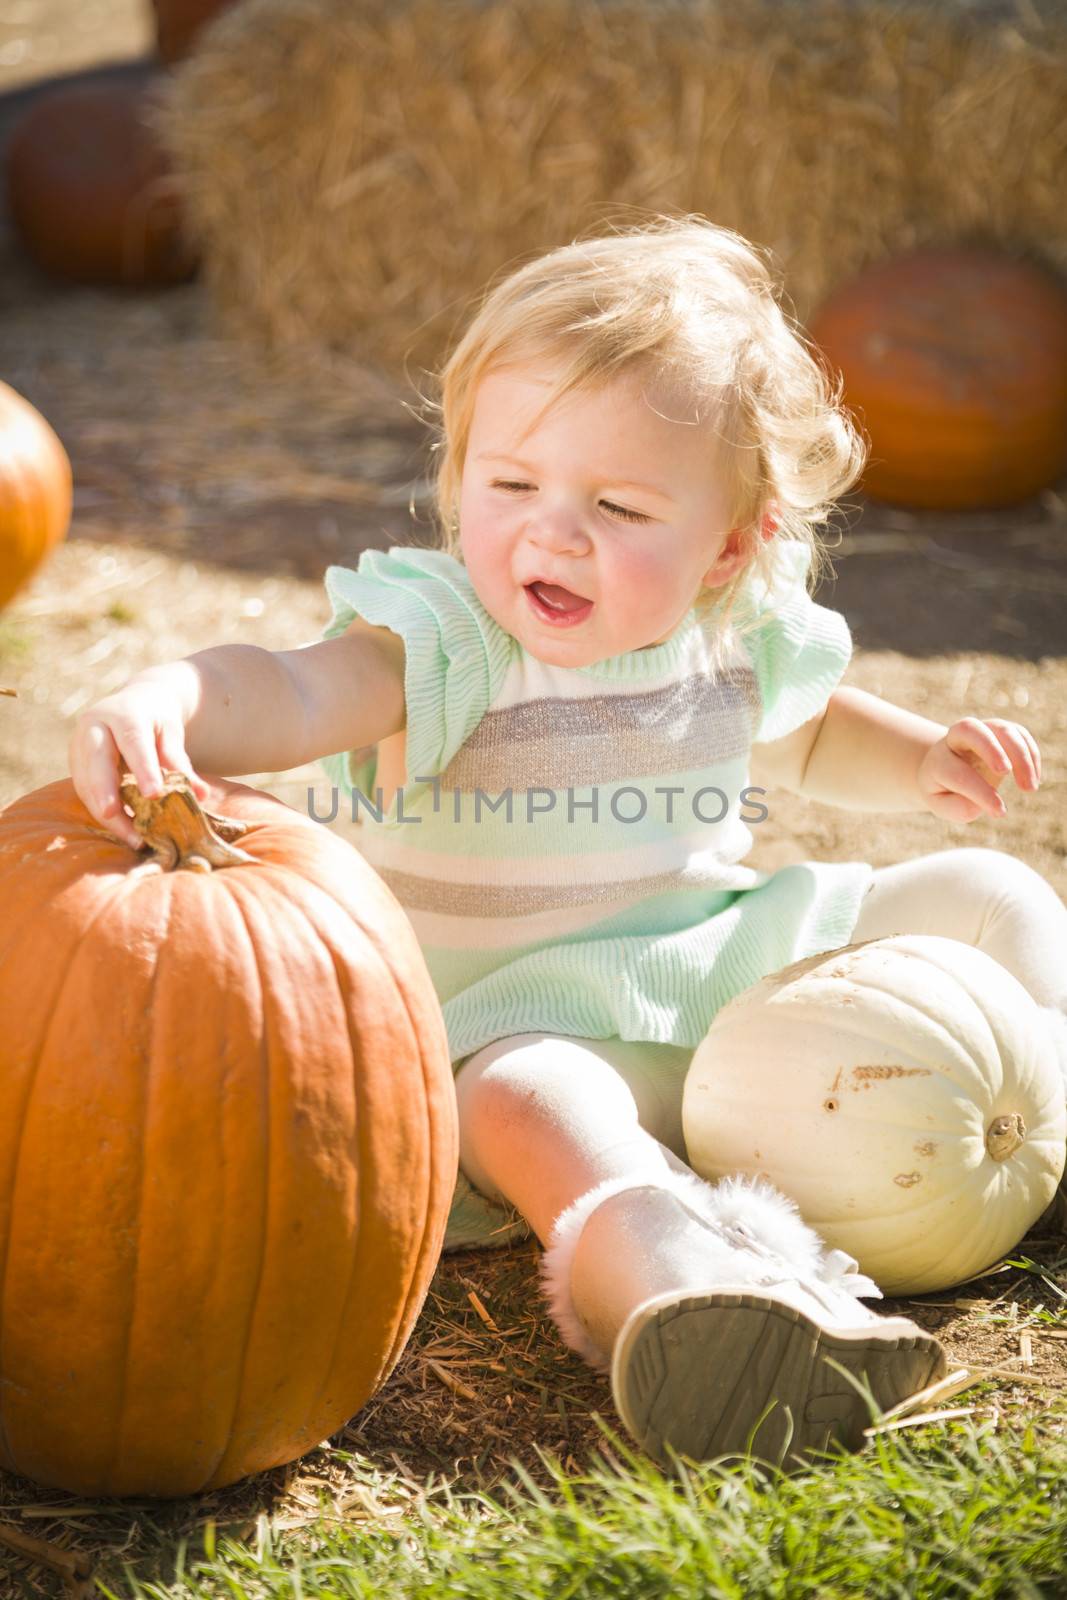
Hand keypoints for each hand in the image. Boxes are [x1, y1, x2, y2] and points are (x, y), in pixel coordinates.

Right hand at [69, 680, 211, 849]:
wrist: (134, 702)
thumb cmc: (157, 720)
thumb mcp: (171, 734)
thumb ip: (180, 763)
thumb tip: (201, 795)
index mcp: (124, 713)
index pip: (133, 742)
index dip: (142, 769)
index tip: (153, 795)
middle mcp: (95, 726)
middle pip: (97, 760)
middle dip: (104, 790)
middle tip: (114, 815)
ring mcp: (79, 743)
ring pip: (85, 780)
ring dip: (103, 810)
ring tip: (130, 836)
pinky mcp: (75, 762)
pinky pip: (84, 789)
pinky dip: (100, 810)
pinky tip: (121, 828)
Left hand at [917, 717, 1041, 823]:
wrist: (944, 767)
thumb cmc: (944, 790)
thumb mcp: (941, 804)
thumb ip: (958, 808)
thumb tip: (984, 804)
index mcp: (939, 760)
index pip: (958, 773)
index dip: (980, 792)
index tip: (1000, 812)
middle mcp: (956, 738)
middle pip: (970, 730)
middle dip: (990, 749)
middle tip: (1005, 773)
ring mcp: (979, 730)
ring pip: (1001, 728)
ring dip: (1021, 756)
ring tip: (1030, 789)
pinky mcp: (999, 730)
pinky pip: (1018, 732)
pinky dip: (1030, 754)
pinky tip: (1035, 778)